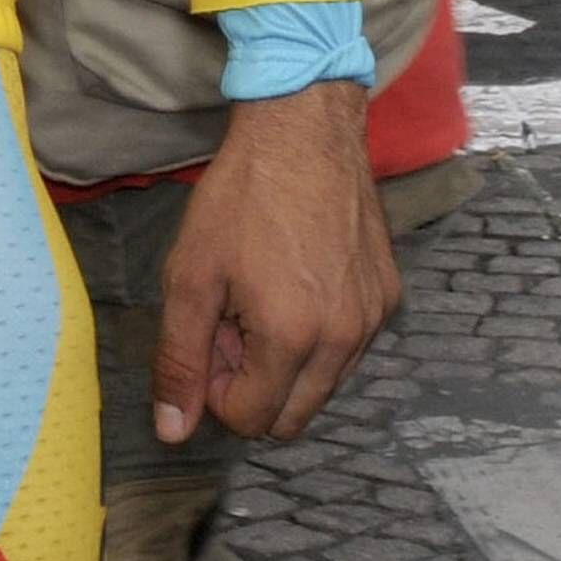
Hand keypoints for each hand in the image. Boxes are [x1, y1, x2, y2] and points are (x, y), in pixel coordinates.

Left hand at [155, 84, 396, 442]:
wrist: (304, 129)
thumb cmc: (241, 197)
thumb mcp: (191, 276)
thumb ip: (180, 360)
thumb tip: (172, 431)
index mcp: (294, 339)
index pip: (252, 419)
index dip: (217, 390)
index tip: (209, 337)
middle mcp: (345, 339)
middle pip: (293, 417)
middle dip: (253, 386)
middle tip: (231, 322)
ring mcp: (373, 319)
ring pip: (323, 386)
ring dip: (286, 364)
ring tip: (261, 298)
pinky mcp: (389, 296)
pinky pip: (349, 349)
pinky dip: (318, 336)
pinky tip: (295, 281)